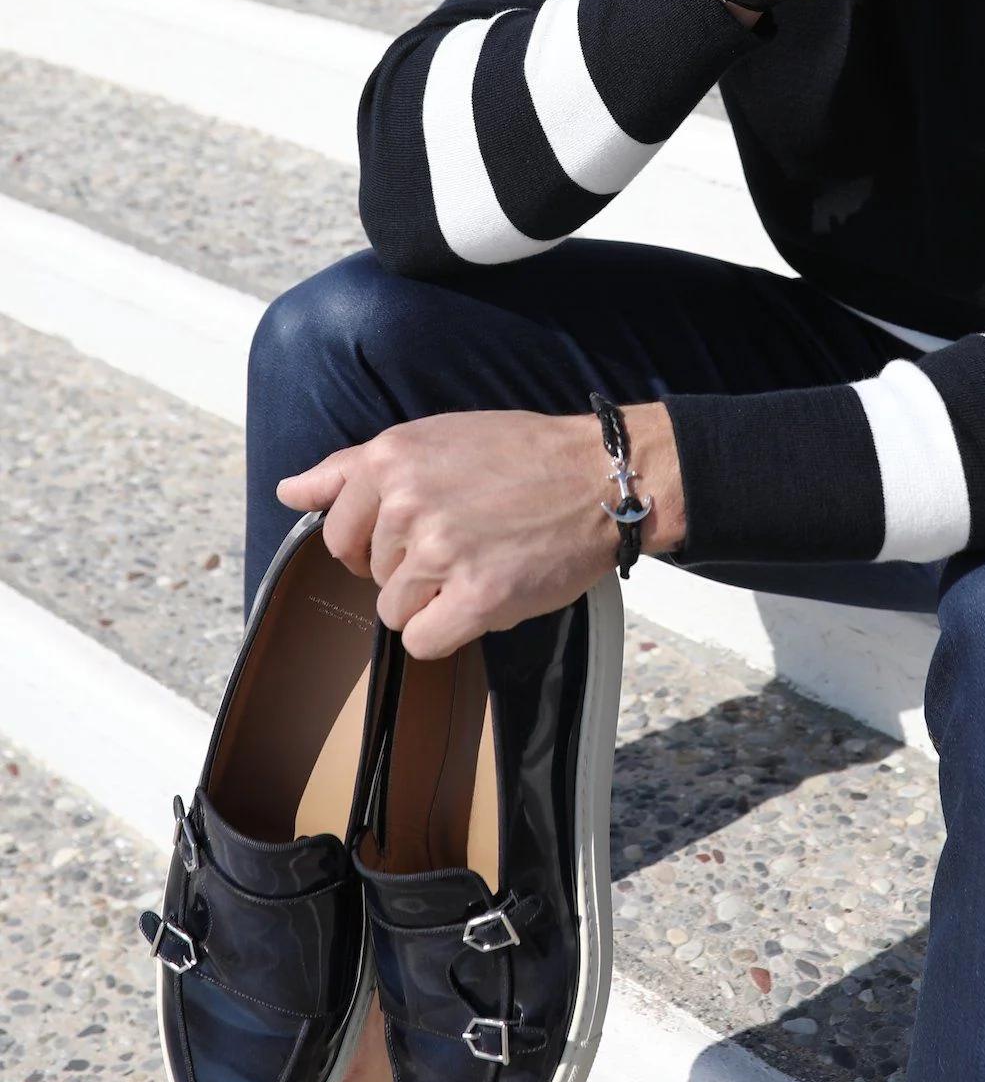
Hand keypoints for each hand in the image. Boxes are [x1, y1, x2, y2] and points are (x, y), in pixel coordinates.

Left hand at [275, 402, 680, 657]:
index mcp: (390, 458)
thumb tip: (288, 491)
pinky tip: (484, 595)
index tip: (411, 535)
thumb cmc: (522, 455)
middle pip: (370, 574)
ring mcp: (440, 551)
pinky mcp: (476, 596)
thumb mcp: (431, 438)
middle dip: (410, 569)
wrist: (599, 477)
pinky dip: (451, 630)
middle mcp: (407, 502)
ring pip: (395, 612)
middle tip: (465, 539)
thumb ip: (352, 469)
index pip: (337, 532)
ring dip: (435, 600)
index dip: (372, 544)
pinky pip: (425, 642)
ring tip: (481, 562)